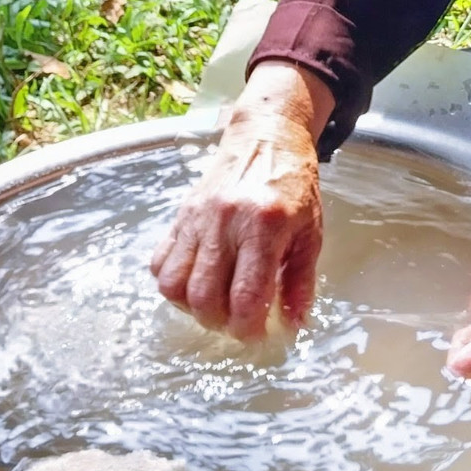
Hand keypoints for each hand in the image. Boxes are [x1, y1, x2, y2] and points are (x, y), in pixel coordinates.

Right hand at [150, 62, 333, 337]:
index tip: (257, 334)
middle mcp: (225, 222)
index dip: (248, 329)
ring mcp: (197, 218)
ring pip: (173, 284)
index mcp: (264, 226)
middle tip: (237, 321)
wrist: (267, 135)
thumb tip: (294, 324)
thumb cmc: (294, 184)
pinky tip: (196, 281)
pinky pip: (159, 262)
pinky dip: (173, 282)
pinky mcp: (181, 215)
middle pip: (203, 297)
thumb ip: (301, 281)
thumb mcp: (311, 231)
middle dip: (219, 323)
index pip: (245, 296)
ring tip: (215, 303)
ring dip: (192, 307)